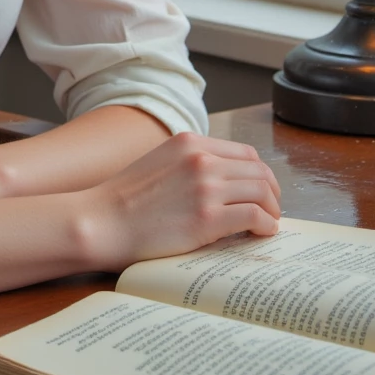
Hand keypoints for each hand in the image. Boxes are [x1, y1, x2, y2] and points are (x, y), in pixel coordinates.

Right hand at [82, 131, 282, 271]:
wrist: (102, 221)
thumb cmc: (125, 200)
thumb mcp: (160, 162)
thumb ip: (191, 164)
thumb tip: (225, 182)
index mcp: (190, 142)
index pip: (244, 152)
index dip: (260, 172)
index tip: (263, 189)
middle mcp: (202, 158)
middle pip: (258, 170)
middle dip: (272, 191)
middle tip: (272, 209)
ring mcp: (206, 186)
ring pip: (262, 191)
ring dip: (272, 209)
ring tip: (269, 222)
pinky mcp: (208, 217)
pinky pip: (255, 215)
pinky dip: (266, 224)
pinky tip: (262, 232)